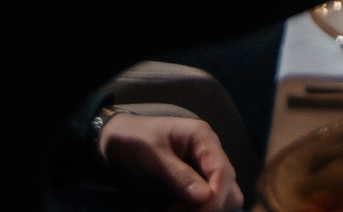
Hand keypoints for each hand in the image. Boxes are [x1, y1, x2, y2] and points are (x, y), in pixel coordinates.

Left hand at [98, 111, 239, 209]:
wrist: (114, 139)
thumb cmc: (132, 140)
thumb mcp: (152, 156)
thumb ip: (178, 175)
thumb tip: (204, 197)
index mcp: (203, 138)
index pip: (223, 172)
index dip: (214, 198)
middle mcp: (209, 151)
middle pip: (228, 186)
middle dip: (211, 205)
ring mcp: (203, 166)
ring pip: (222, 195)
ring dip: (205, 209)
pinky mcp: (194, 180)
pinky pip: (206, 199)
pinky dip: (198, 209)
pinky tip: (177, 211)